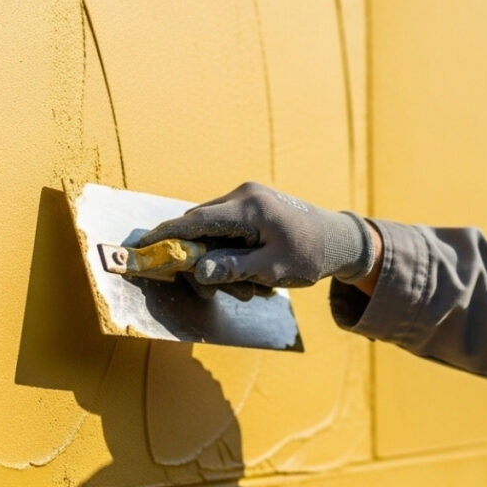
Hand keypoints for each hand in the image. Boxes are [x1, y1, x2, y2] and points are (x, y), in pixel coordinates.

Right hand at [138, 182, 374, 295]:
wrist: (342, 240)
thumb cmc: (311, 255)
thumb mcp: (273, 268)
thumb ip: (235, 268)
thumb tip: (198, 271)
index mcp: (249, 207)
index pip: (197, 220)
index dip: (168, 234)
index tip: (144, 245)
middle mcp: (244, 196)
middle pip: (201, 226)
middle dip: (202, 261)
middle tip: (215, 290)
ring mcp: (248, 200)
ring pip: (214, 232)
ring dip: (221, 262)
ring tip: (251, 288)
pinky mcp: (252, 208)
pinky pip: (228, 231)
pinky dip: (232, 255)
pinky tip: (254, 276)